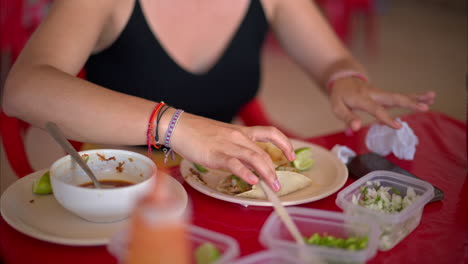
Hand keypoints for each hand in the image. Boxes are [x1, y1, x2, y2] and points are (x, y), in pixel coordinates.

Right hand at [170, 114, 295, 190]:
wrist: (179, 126)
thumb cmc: (198, 133)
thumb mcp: (223, 137)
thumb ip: (236, 148)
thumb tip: (246, 163)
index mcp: (241, 131)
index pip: (270, 133)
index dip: (285, 144)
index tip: (292, 155)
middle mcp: (239, 137)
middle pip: (264, 153)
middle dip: (275, 170)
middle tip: (278, 184)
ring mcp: (228, 145)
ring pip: (255, 158)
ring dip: (267, 174)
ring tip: (273, 186)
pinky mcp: (216, 154)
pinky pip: (235, 164)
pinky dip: (246, 173)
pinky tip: (252, 181)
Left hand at [329, 77, 435, 130]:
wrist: (344, 79)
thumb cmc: (340, 96)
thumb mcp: (337, 107)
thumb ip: (346, 118)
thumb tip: (354, 129)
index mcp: (362, 98)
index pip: (376, 109)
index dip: (386, 118)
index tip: (398, 126)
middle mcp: (374, 94)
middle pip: (393, 98)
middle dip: (409, 103)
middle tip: (425, 108)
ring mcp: (381, 93)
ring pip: (400, 95)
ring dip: (417, 97)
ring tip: (433, 97)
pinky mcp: (385, 95)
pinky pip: (401, 96)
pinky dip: (414, 96)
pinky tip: (429, 97)